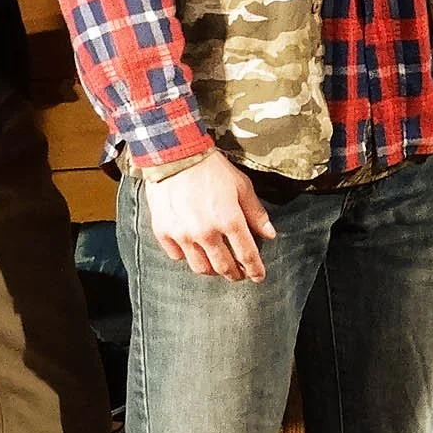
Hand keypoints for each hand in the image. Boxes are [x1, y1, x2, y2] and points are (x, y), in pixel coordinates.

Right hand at [143, 152, 275, 281]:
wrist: (175, 155)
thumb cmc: (212, 169)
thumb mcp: (242, 186)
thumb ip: (256, 213)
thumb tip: (269, 235)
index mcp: (229, 221)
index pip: (246, 255)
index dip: (255, 269)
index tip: (259, 276)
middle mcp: (206, 233)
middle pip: (223, 267)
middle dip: (234, 274)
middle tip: (239, 274)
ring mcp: (182, 235)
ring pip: (199, 267)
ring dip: (211, 270)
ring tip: (217, 265)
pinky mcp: (163, 232)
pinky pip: (176, 256)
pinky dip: (186, 256)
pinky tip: (193, 249)